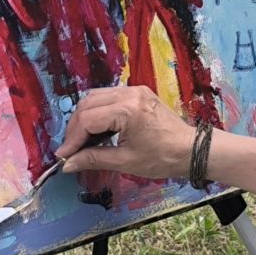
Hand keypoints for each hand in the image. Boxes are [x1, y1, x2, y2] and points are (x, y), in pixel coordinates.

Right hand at [57, 86, 195, 179]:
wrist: (192, 150)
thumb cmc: (163, 158)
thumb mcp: (126, 161)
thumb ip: (94, 159)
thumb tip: (68, 164)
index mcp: (127, 109)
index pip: (87, 119)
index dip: (72, 139)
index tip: (63, 156)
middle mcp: (129, 93)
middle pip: (88, 104)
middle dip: (75, 127)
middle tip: (71, 150)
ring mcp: (135, 90)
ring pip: (96, 97)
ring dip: (84, 118)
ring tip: (81, 141)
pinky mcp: (138, 93)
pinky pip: (109, 97)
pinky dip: (98, 112)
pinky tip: (96, 130)